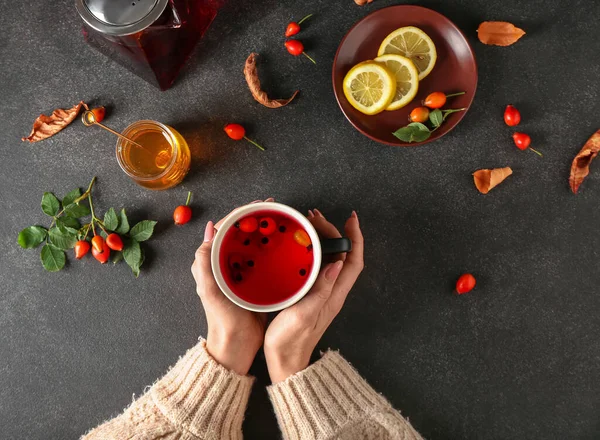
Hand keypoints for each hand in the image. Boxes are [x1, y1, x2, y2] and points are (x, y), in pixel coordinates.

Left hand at [191, 200, 272, 374]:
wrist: (235, 346)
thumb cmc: (222, 320)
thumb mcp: (209, 291)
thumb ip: (204, 263)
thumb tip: (210, 231)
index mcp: (212, 262)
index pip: (225, 228)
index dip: (241, 214)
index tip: (260, 205)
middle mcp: (225, 264)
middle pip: (241, 233)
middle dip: (256, 218)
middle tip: (275, 209)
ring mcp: (241, 272)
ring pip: (253, 244)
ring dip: (265, 231)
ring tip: (281, 221)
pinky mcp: (254, 281)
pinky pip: (263, 259)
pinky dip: (272, 249)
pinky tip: (284, 245)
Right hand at [264, 209, 363, 382]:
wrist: (284, 361)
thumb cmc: (291, 341)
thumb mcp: (304, 314)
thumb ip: (320, 290)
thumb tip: (337, 264)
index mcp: (334, 295)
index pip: (353, 261)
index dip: (355, 238)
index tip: (350, 219)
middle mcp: (332, 292)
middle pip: (342, 256)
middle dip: (335, 232)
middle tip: (317, 217)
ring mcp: (322, 293)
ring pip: (329, 259)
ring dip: (324, 239)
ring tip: (309, 224)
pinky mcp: (310, 295)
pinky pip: (317, 266)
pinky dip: (312, 251)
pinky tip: (300, 246)